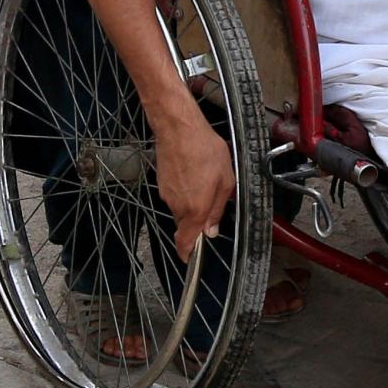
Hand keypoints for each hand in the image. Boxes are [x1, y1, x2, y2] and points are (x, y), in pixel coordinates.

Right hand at [153, 108, 233, 260]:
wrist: (179, 128)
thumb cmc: (204, 150)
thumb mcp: (225, 180)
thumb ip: (218, 209)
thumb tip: (212, 229)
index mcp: (194, 209)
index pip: (186, 241)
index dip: (187, 254)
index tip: (190, 260)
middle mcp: (177, 205)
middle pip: (187, 223)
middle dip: (199, 216)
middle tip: (213, 197)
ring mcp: (167, 194)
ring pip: (182, 206)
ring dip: (193, 199)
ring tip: (205, 177)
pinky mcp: (162, 182)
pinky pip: (176, 193)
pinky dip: (185, 187)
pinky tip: (194, 170)